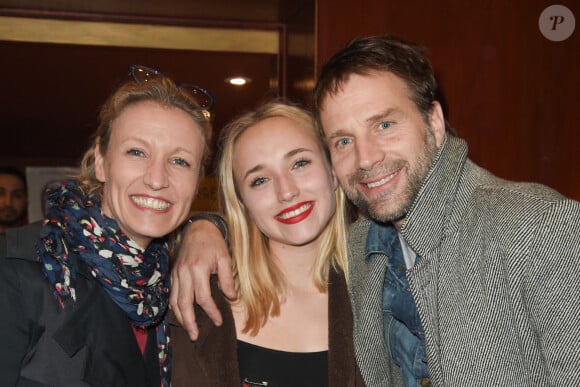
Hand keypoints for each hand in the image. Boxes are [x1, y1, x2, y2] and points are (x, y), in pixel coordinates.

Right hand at [170, 218, 234, 339]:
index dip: (211, 312)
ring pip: (175, 301)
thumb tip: (231, 297)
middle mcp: (183, 273)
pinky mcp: (173, 273)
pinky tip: (181, 314)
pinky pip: (172, 293)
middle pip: (184, 304)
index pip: (203, 298)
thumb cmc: (214, 242)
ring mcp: (176, 273)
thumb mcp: (225, 258)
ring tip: (188, 330)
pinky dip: (175, 306)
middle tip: (195, 336)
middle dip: (189, 322)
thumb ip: (228, 279)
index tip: (218, 321)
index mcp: (198, 269)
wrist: (199, 228)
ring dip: (180, 317)